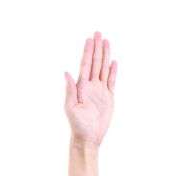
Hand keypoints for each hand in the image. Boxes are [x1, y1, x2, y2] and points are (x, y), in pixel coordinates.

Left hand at [64, 31, 116, 146]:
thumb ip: (70, 90)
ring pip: (103, 69)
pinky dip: (113, 72)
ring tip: (107, 42)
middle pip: (95, 63)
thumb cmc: (77, 125)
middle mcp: (91, 86)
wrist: (88, 138)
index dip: (87, 52)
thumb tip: (67, 73)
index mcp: (81, 86)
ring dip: (105, 56)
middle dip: (97, 48)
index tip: (90, 39)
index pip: (85, 64)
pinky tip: (113, 62)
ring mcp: (100, 91)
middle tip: (98, 33)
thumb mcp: (70, 107)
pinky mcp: (109, 98)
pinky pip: (111, 82)